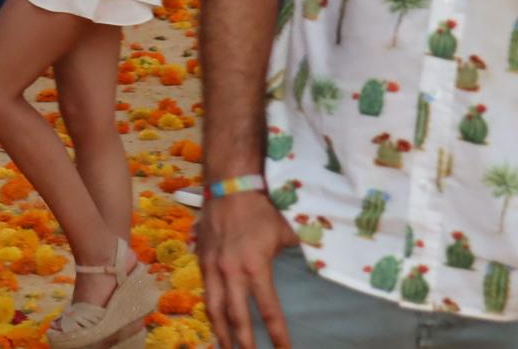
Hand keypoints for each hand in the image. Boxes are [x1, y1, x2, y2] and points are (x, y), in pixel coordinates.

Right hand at [195, 192, 298, 348]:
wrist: (229, 184)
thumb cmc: (261, 207)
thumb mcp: (286, 231)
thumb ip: (297, 252)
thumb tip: (316, 265)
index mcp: (254, 267)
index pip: (268, 311)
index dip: (278, 335)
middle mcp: (230, 272)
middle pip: (235, 318)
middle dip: (243, 343)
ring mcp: (212, 266)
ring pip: (214, 308)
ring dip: (221, 332)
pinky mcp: (202, 259)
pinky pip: (205, 292)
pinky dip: (210, 310)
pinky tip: (215, 320)